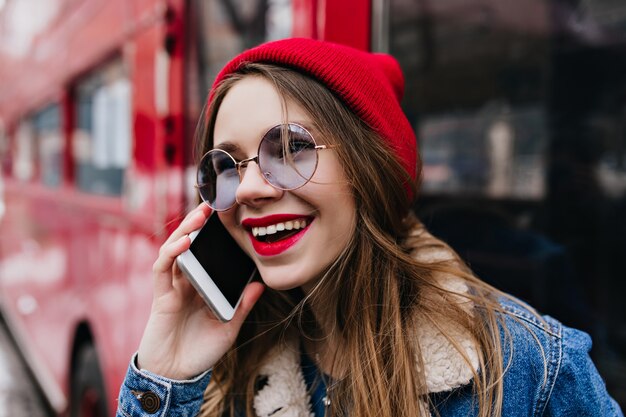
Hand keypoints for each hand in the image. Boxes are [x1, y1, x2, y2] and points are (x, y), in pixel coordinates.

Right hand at [137, 203, 263, 379]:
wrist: (177, 375)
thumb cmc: (201, 351)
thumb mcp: (229, 327)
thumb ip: (241, 305)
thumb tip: (260, 284)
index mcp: (201, 286)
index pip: (207, 254)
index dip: (214, 236)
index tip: (229, 217)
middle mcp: (185, 282)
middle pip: (189, 245)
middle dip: (198, 223)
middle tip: (214, 204)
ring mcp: (172, 287)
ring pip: (175, 249)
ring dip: (186, 230)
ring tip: (200, 214)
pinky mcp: (161, 295)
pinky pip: (163, 268)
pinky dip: (173, 252)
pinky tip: (185, 241)